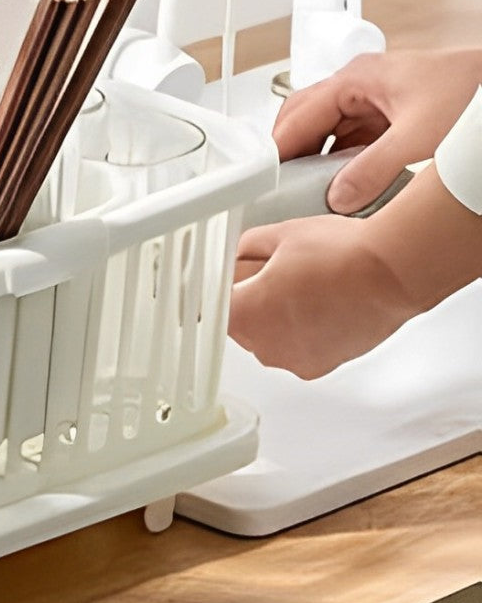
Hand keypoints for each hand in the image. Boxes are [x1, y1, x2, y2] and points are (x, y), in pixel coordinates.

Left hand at [231, 166, 480, 377]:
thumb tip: (230, 255)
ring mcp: (294, 360)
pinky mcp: (320, 366)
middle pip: (236, 322)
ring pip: (265, 336)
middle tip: (268, 271)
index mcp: (245, 315)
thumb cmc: (342, 254)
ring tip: (299, 284)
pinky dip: (297, 329)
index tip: (217, 279)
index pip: (208, 306)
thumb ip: (240, 249)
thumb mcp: (275, 236)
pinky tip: (314, 302)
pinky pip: (293, 347)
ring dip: (272, 315)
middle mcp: (266, 346)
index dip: (214, 287)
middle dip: (245, 297)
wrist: (393, 272)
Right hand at [273, 49, 481, 213]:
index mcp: (356, 78)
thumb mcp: (418, 139)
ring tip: (306, 187)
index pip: (298, 115)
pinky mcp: (391, 114)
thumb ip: (372, 170)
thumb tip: (338, 198)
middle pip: (305, 118)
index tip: (262, 175)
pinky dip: (342, 159)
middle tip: (278, 184)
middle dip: (290, 151)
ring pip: (328, 130)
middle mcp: (360, 85)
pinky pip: (352, 138)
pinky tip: (345, 181)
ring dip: (317, 157)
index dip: (277, 147)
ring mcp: (375, 99)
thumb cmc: (472, 92)